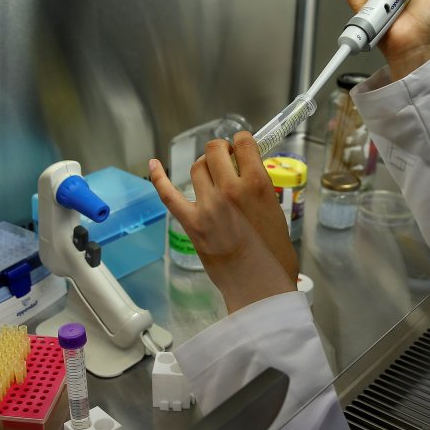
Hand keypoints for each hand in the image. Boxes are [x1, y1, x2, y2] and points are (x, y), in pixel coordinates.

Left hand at [148, 132, 297, 312]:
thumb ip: (258, 188)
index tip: (241, 149)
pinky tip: (154, 164)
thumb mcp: (276, 210)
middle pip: (214, 151)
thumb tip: (244, 174)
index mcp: (257, 184)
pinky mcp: (191, 223)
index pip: (243, 143)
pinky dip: (159, 177)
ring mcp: (207, 206)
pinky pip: (169, 194)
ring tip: (211, 175)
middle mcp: (230, 189)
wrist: (259, 286)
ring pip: (197, 167)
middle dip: (221, 151)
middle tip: (226, 161)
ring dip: (204, 166)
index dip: (241, 143)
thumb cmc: (275, 253)